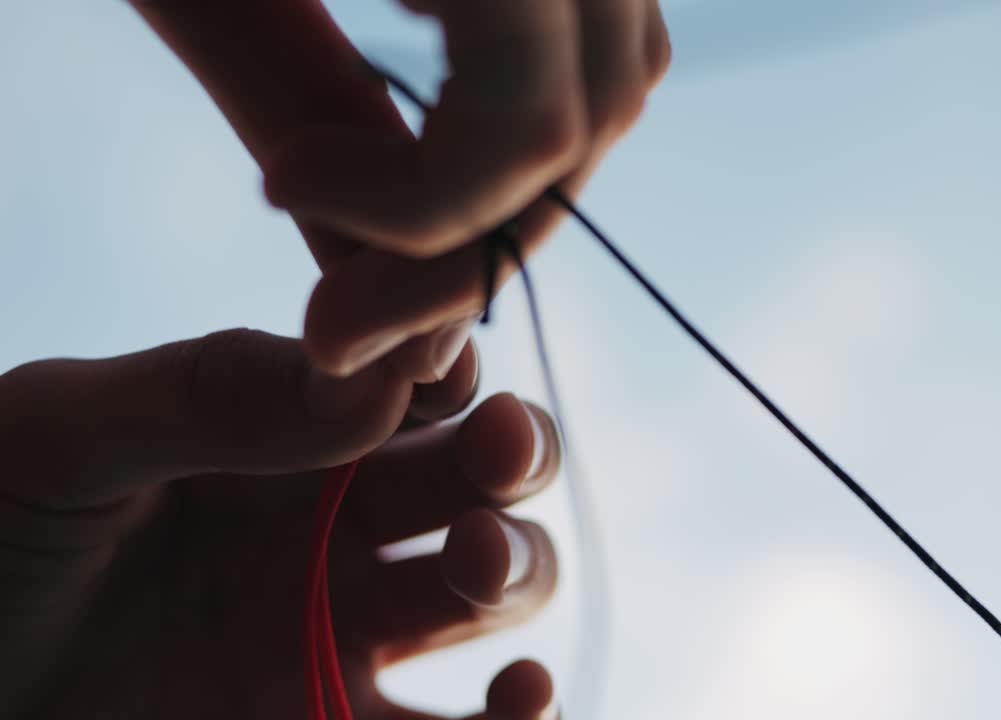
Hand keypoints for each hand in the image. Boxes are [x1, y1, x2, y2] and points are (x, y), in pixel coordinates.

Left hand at [1, 329, 561, 718]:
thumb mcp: (57, 438)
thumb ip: (208, 390)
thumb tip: (374, 381)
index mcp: (272, 440)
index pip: (406, 385)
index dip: (450, 368)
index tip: (448, 370)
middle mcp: (325, 531)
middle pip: (475, 478)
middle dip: (512, 456)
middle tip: (499, 453)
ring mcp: (336, 637)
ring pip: (493, 590)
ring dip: (521, 567)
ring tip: (477, 564)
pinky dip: (518, 718)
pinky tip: (523, 694)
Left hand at [131, 0, 671, 376]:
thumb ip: (282, 90)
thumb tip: (353, 261)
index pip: (532, 126)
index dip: (418, 213)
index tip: (285, 195)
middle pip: (600, 114)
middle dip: (473, 228)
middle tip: (346, 308)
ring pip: (618, 80)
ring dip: (503, 167)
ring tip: (373, 192)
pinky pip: (600, 36)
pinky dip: (518, 97)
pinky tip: (427, 97)